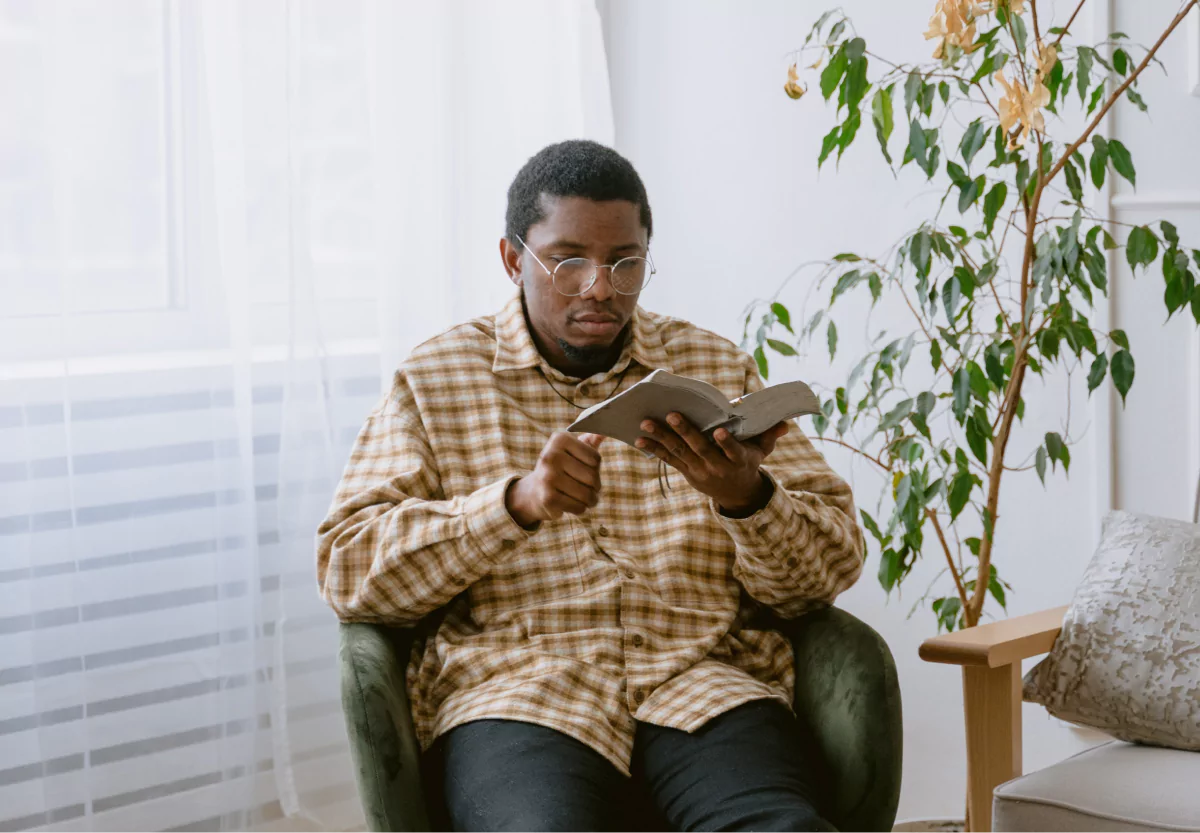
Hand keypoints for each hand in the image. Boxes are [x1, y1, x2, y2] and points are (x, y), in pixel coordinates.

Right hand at [506, 432, 604, 527]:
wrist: (533, 492)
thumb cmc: (561, 468)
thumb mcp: (573, 450)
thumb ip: (590, 440)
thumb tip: (605, 432)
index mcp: (559, 439)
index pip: (595, 458)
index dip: (595, 468)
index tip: (585, 469)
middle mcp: (551, 455)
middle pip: (592, 477)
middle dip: (595, 486)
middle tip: (587, 487)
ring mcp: (548, 477)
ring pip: (587, 495)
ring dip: (590, 500)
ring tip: (582, 497)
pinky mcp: (548, 498)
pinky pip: (579, 507)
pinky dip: (580, 508)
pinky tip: (570, 503)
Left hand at [636, 413, 788, 514]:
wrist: (737, 494)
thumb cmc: (749, 463)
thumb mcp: (762, 451)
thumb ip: (770, 435)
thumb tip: (785, 423)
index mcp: (739, 460)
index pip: (733, 452)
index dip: (726, 443)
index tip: (718, 432)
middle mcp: (718, 467)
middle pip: (700, 448)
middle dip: (685, 431)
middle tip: (671, 414)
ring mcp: (700, 470)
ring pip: (679, 452)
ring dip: (661, 437)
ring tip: (646, 423)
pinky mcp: (687, 472)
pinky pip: (668, 459)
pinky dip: (654, 449)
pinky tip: (638, 439)